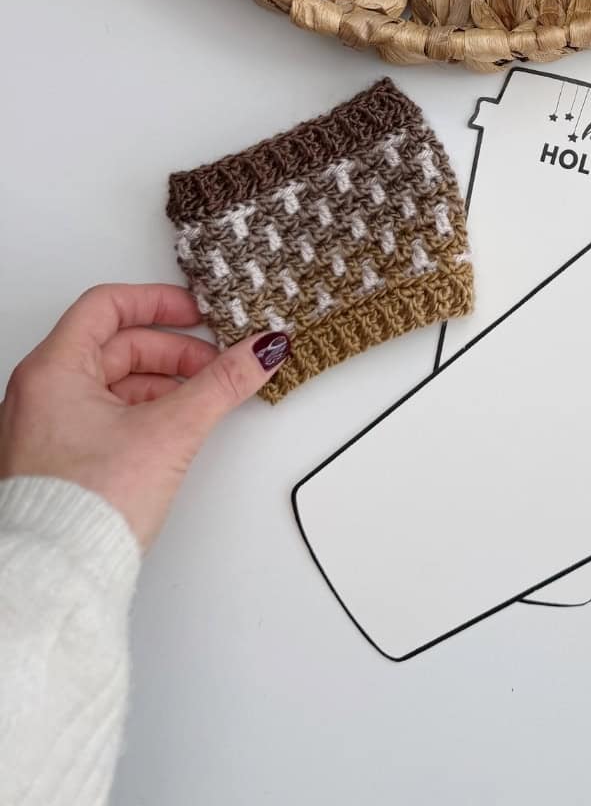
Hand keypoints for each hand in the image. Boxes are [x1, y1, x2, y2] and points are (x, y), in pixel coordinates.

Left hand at [0, 284, 288, 548]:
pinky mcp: (56, 458)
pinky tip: (172, 428)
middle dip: (173, 352)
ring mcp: (44, 426)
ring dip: (162, 383)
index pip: (108, 305)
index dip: (158, 302)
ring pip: (112, 381)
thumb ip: (223, 383)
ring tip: (201, 399)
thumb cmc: (82, 508)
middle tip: (214, 364)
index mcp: (53, 370)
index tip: (196, 313)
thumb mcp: (171, 430)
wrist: (55, 576)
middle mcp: (40, 392)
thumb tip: (262, 350)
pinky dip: (143, 411)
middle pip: (116, 345)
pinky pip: (103, 413)